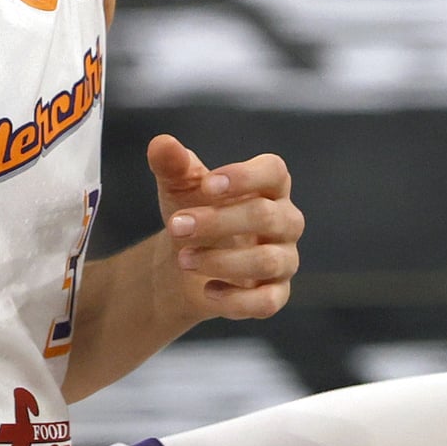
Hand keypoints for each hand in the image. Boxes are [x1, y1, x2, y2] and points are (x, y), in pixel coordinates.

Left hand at [148, 136, 301, 322]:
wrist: (183, 261)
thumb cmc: (191, 212)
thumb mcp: (178, 186)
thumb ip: (172, 164)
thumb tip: (161, 143)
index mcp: (268, 187)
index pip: (274, 172)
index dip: (245, 176)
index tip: (207, 185)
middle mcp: (285, 221)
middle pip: (266, 216)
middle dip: (217, 221)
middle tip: (175, 226)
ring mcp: (284, 259)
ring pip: (268, 261)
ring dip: (221, 261)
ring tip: (182, 259)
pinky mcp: (275, 294)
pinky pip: (268, 301)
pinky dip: (236, 300)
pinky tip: (207, 291)